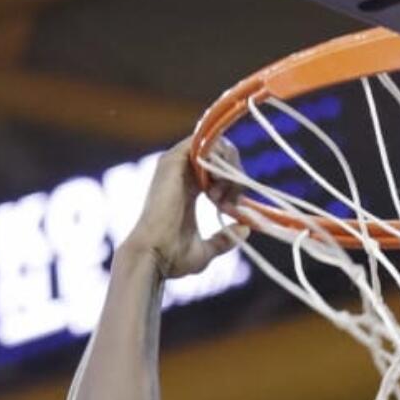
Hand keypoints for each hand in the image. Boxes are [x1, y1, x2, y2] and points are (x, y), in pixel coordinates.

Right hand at [123, 137, 246, 279]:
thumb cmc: (173, 257)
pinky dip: (218, 160)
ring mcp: (176, 164)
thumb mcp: (206, 250)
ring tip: (221, 198)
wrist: (153, 256)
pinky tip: (216, 187)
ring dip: (228, 169)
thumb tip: (246, 228)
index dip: (234, 184)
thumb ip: (224, 239)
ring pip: (215, 144)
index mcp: (188, 188)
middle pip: (221, 154)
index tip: (234, 210)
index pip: (219, 170)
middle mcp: (181, 172)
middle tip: (232, 203)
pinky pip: (203, 142)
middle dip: (235, 175)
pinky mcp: (172, 160)